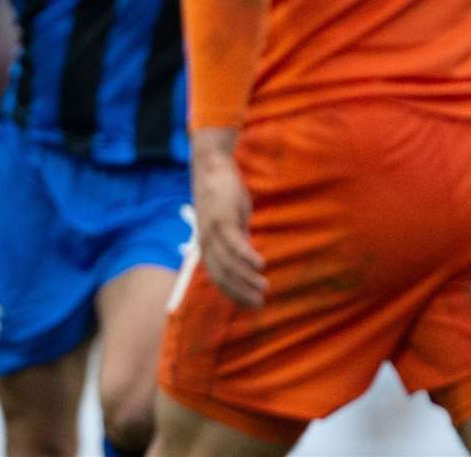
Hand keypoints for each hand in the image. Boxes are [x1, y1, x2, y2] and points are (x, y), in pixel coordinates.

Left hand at [191, 129, 266, 308]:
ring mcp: (212, 232)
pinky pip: (235, 244)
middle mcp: (206, 242)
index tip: (252, 305)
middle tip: (260, 303)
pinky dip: (247, 257)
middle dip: (241, 292)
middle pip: (223, 276)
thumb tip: (248, 257)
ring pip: (229, 264)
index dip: (235, 294)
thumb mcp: (232, 221)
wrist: (212, 166)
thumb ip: (238, 238)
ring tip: (264, 286)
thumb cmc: (223, 193)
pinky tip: (261, 265)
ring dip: (247, 278)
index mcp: (207, 246)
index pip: (219, 278)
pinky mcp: (222, 219)